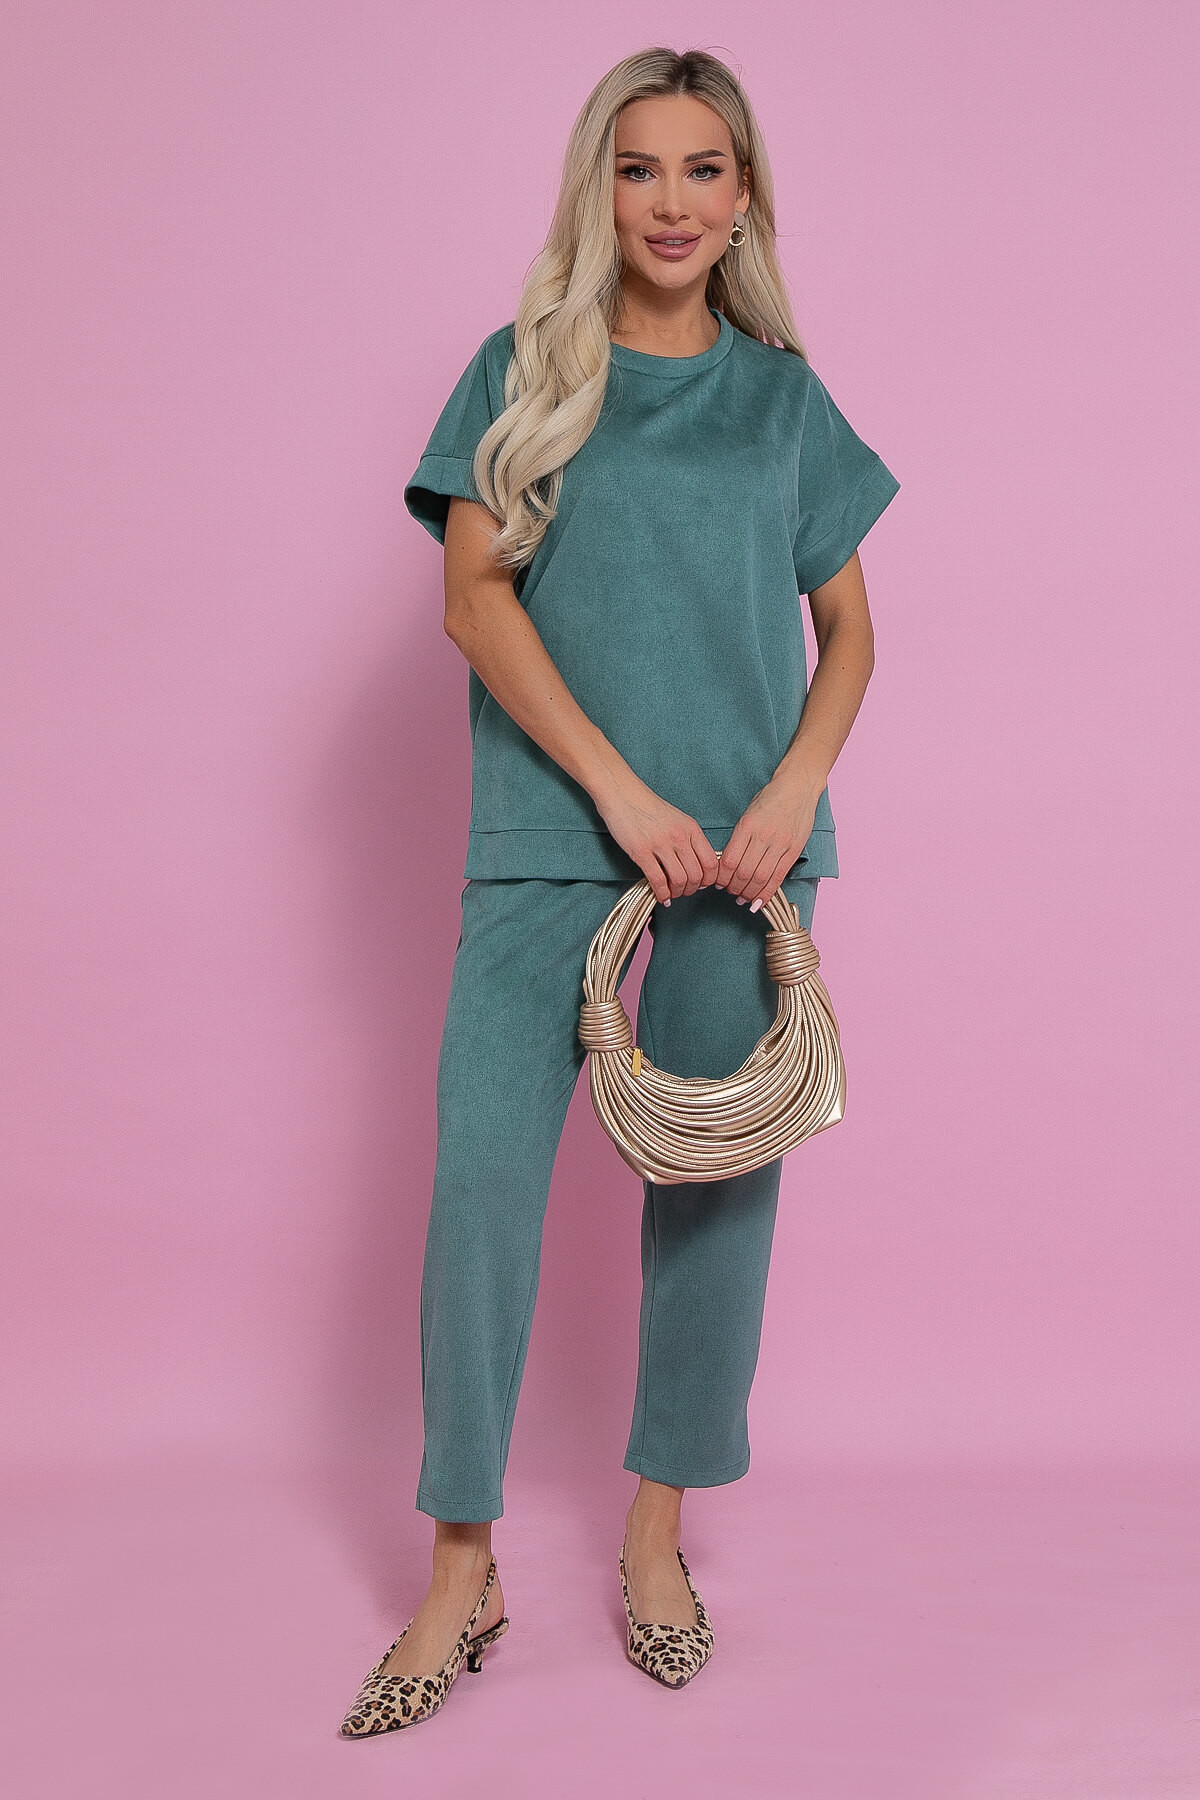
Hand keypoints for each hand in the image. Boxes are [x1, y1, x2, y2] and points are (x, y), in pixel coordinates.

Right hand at [591, 770, 719, 905]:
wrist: (622, 793)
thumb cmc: (647, 807)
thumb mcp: (677, 819)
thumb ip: (689, 839)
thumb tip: (696, 865)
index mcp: (691, 828)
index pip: (711, 863)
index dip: (708, 880)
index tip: (701, 884)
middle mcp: (679, 837)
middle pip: (696, 876)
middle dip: (692, 890)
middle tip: (684, 891)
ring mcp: (660, 844)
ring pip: (680, 881)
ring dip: (677, 893)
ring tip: (672, 893)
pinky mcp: (641, 852)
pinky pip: (658, 881)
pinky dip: (662, 894)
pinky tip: (661, 896)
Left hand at [714, 777, 818, 911]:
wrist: (798, 787)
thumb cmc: (771, 799)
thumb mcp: (748, 814)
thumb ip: (739, 838)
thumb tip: (728, 864)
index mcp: (748, 826)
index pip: (730, 861)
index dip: (722, 877)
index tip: (719, 883)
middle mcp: (763, 836)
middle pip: (744, 873)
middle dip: (734, 888)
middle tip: (730, 892)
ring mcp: (780, 844)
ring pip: (761, 878)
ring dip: (749, 893)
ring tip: (743, 897)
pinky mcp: (794, 850)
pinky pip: (778, 877)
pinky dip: (767, 892)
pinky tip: (760, 900)